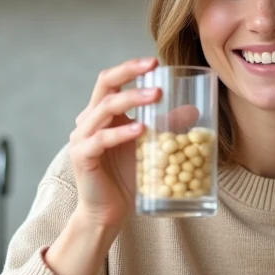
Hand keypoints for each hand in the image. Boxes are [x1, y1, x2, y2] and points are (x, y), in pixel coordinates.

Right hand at [67, 57, 160, 231]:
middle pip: (105, 85)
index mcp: (103, 114)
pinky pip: (101, 140)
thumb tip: (192, 111)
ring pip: (105, 108)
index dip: (130, 68)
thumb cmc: (128, 179)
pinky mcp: (82, 157)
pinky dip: (121, 132)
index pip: (112, 81)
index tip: (155, 61)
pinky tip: (140, 129)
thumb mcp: (150, 148)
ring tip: (156, 96)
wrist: (108, 212)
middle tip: (154, 68)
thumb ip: (164, 129)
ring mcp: (82, 138)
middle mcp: (89, 121)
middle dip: (129, 72)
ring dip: (132, 99)